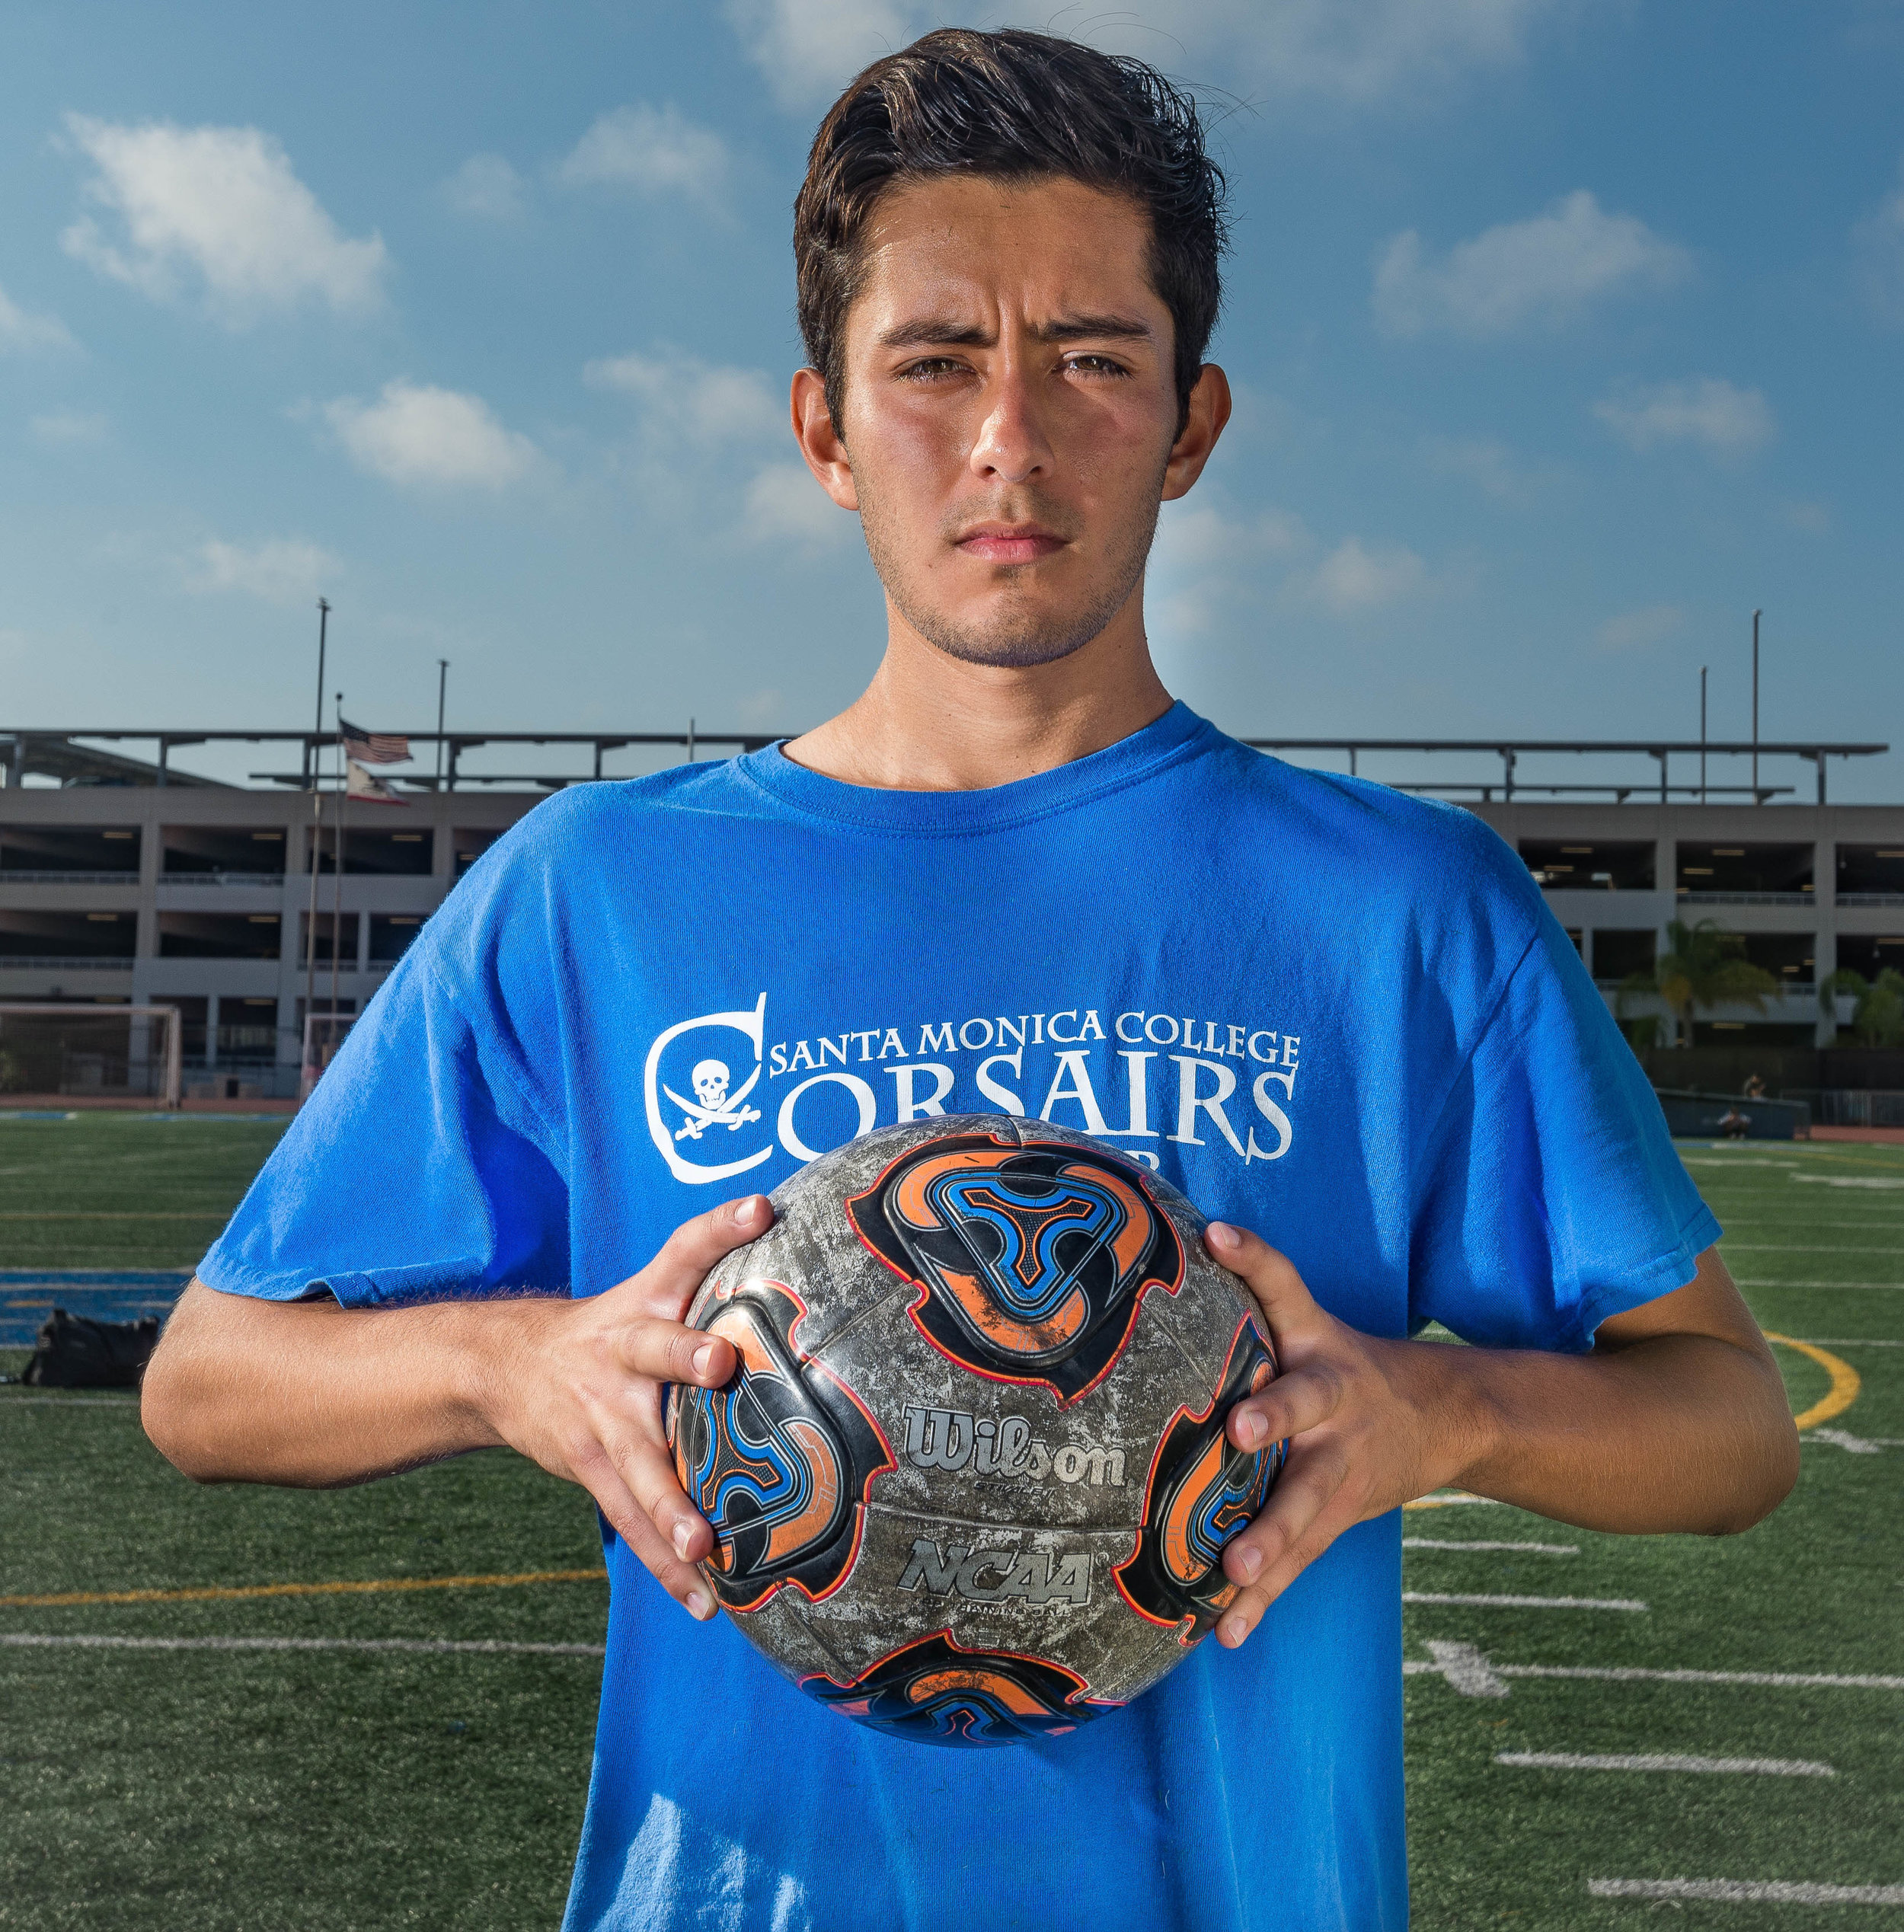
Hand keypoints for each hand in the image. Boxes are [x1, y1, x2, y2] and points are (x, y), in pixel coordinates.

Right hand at [475, 1194, 771, 1622]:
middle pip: (657, 1348)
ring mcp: (602, 1415)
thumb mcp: (649, 1291)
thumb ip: (711, 1269)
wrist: (506, 1366)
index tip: (760, 1208)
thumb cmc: (612, 1328)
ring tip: (706, 1543)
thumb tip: (790, 1224)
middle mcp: (623, 1352)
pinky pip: (631, 1521)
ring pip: (639, 1460)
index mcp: (645, 1302)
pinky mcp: (589, 1467)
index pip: (685, 1250)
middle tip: (721, 1363)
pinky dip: (667, 1565)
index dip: (721, 1226)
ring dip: (671, 1504)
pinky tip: (705, 1600)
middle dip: (686, 1356)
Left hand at [1202, 1221, 1476, 1649]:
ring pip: (1305, 1499)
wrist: (1446, 1414)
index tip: (1218, 1235)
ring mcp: (1340, 1461)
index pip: (1284, 1284)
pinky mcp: (1339, 1514)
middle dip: (1273, 1416)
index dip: (1254, 1256)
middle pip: (1302, 1402)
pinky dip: (1262, 1597)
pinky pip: (1299, 1558)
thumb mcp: (1308, 1323)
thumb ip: (1251, 1294)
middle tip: (1240, 1431)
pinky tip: (1227, 1630)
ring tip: (1232, 1566)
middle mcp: (1330, 1397)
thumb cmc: (1341, 1364)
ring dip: (1270, 1535)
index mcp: (1316, 1342)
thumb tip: (1179, 1241)